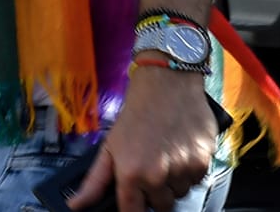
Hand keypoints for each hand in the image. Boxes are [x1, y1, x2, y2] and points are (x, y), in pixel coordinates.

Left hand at [69, 66, 215, 211]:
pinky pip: (197, 180)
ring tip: (167, 155)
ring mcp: (182, 168)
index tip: (136, 200)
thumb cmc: (138, 111)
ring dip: (174, 181)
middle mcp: (158, 175)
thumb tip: (76, 205)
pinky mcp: (203, 160)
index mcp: (132, 173)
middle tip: (152, 167)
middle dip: (156, 192)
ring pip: (180, 193)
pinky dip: (190, 170)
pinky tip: (181, 150)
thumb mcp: (110, 145)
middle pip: (161, 206)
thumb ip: (95, 181)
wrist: (168, 81)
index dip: (134, 208)